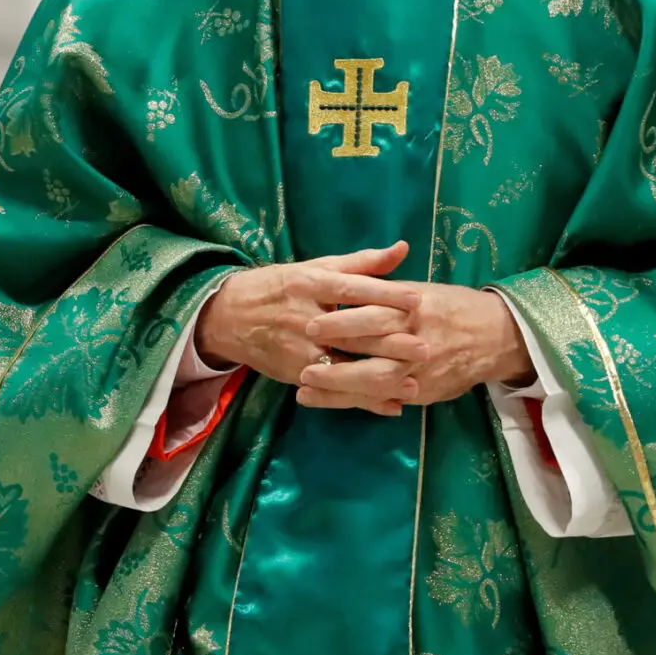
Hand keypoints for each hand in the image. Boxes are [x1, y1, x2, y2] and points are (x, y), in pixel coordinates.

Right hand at [195, 242, 425, 413]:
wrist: (230, 315)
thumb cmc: (283, 286)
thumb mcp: (317, 268)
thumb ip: (362, 263)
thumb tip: (402, 249)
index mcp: (311, 284)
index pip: (351, 289)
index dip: (384, 294)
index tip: (416, 301)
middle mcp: (304, 317)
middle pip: (351, 332)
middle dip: (389, 342)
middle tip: (425, 348)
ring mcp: (297, 349)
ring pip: (342, 367)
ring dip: (378, 380)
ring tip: (414, 385)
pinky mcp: (294, 373)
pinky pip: (333, 389)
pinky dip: (361, 399)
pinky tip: (389, 405)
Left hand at [302, 284, 532, 409]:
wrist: (496, 336)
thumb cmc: (453, 307)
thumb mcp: (422, 290)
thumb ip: (386, 290)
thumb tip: (349, 286)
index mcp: (414, 307)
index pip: (374, 311)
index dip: (342, 319)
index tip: (313, 320)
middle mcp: (417, 337)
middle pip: (372, 346)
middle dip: (335, 353)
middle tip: (302, 356)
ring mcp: (421, 368)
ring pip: (376, 379)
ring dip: (338, 385)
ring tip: (306, 387)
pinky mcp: (424, 391)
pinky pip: (388, 398)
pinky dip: (360, 402)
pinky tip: (335, 403)